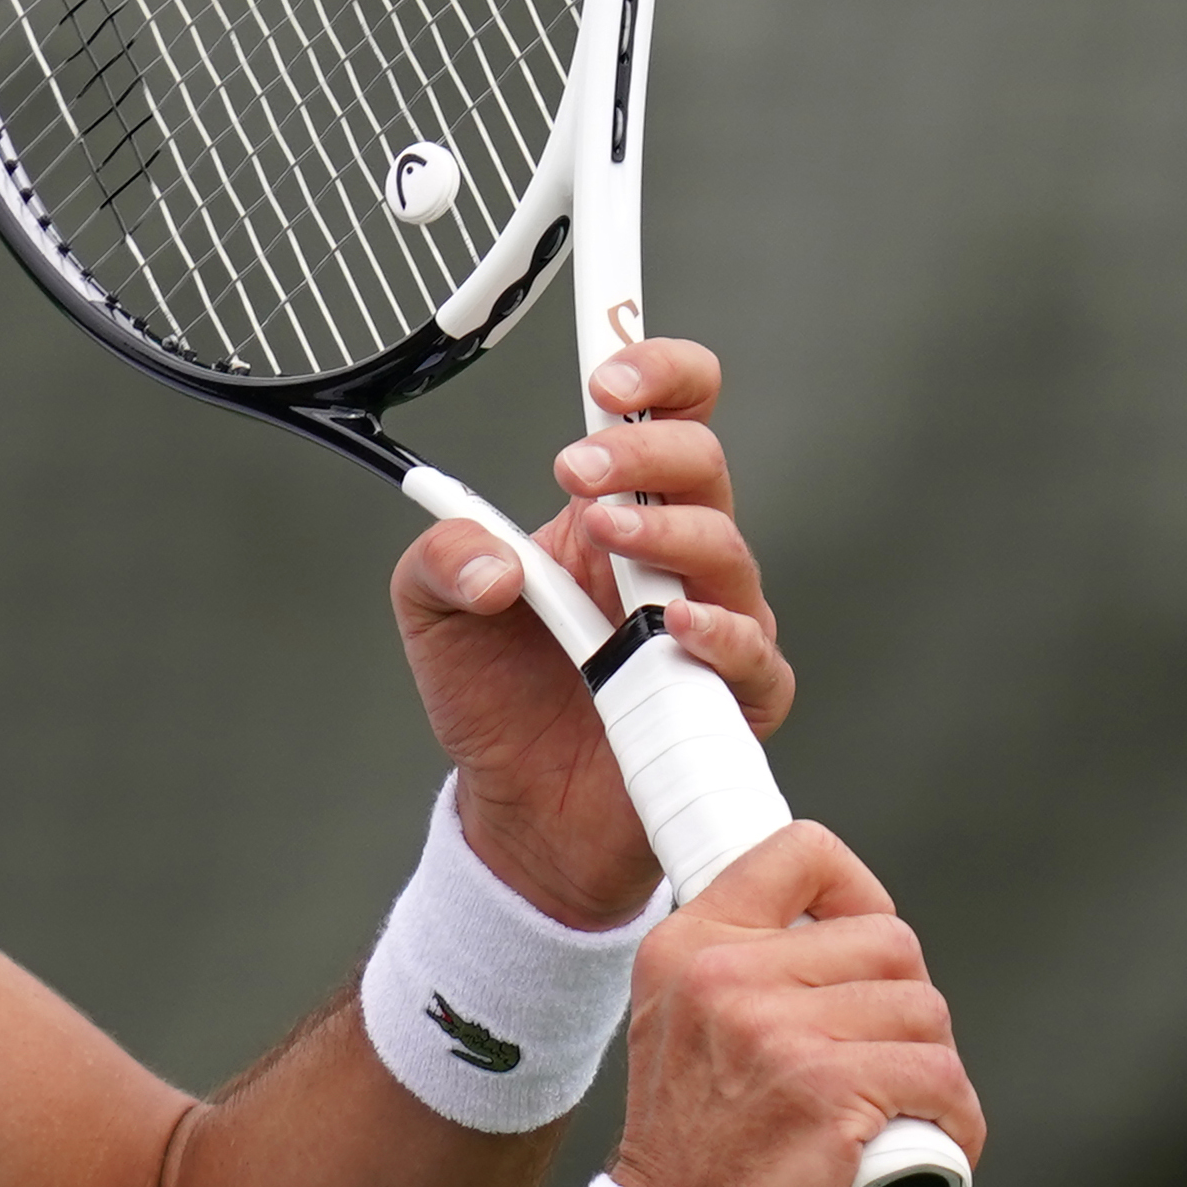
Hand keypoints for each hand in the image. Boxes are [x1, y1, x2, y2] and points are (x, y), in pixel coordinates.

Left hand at [383, 335, 796, 925]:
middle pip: (703, 465)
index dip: (659, 373)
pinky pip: (753, 655)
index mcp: (610, 514)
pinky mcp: (733, 698)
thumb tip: (493, 556)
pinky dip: (719, 632)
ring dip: (666, 530)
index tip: (610, 375)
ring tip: (604, 536)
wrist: (520, 812)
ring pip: (728, 548)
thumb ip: (443, 558)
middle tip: (575, 469)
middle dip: (645, 450)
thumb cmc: (498, 700)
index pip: (666, 415)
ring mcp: (713, 622)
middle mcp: (672, 556)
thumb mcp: (433, 613)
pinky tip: (673, 624)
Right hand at [603, 825, 980, 1186]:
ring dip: (933, 1069)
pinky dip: (957, 1120)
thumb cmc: (697, 1154)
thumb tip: (834, 930)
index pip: (800, 851)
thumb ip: (736, 969)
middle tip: (881, 1065)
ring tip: (898, 1114)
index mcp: (687, 946)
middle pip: (889, 940)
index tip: (866, 951)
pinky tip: (932, 1145)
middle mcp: (724, 974)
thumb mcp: (682, 1028)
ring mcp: (774, 1031)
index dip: (860, 894)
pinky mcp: (827, 1090)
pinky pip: (942, 1077)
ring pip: (924, 1012)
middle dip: (907, 1006)